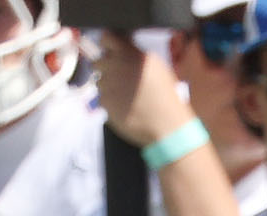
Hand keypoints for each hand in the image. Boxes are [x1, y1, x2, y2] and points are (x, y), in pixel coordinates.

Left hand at [93, 30, 195, 146]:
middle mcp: (115, 65)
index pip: (106, 39)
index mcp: (129, 53)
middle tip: (121, 80)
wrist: (167, 125)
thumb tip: (120, 50)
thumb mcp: (156, 67)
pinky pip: (102, 99)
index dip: (108, 46)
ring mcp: (108, 84)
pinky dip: (111, 103)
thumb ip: (134, 54)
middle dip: (107, 69)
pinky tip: (126, 107)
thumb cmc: (166, 96)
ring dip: (108, 86)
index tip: (112, 53)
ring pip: (99, 81)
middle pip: (98, 61)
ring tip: (127, 96)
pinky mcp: (105, 102)